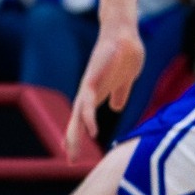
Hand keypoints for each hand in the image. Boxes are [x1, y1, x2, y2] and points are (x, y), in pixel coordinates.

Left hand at [66, 24, 144, 160]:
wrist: (124, 34)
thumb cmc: (124, 55)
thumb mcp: (124, 80)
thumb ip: (119, 92)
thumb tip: (116, 106)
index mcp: (95, 95)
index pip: (82, 119)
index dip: (78, 135)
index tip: (73, 154)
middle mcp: (88, 92)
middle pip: (76, 120)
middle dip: (73, 141)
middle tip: (70, 161)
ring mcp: (89, 85)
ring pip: (79, 113)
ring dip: (76, 132)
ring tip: (73, 150)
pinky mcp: (92, 78)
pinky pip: (88, 100)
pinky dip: (88, 116)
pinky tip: (91, 129)